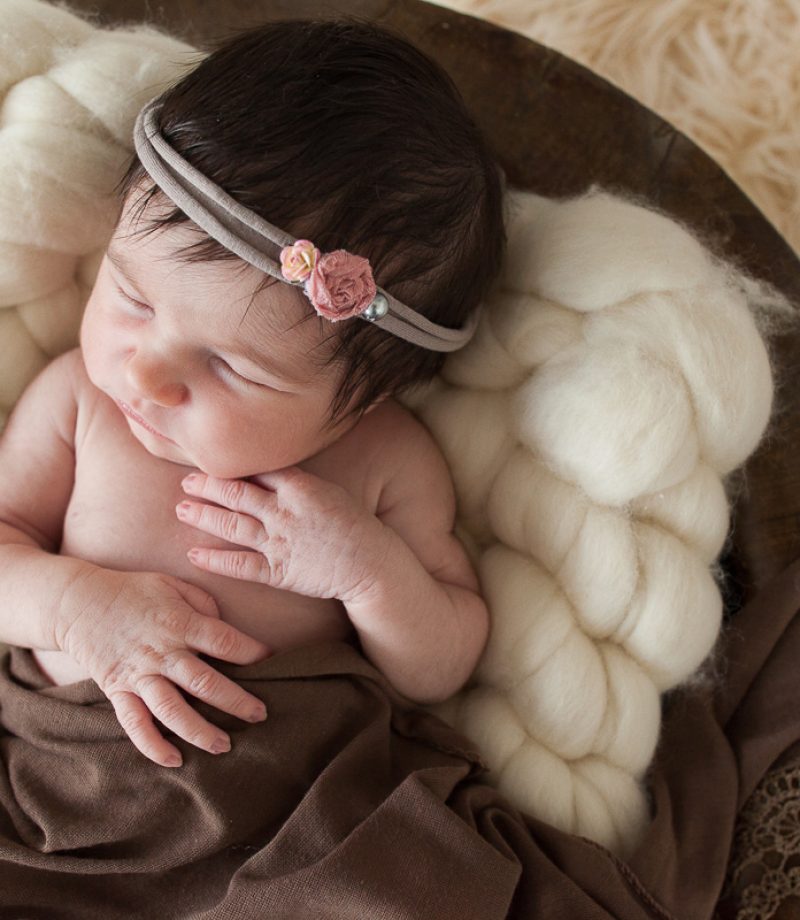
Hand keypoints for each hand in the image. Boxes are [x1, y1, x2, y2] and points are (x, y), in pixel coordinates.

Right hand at [54, 565, 270, 767]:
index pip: (223, 641)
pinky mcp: (118, 691)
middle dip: (235, 702)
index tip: (272, 660)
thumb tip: (223, 622)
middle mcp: (161, 652)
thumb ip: (203, 602)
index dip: (251, 652)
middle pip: (203, 682)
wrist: (78, 603)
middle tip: (260, 715)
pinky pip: (134, 724)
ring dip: (199, 731)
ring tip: (224, 746)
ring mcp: (139, 675)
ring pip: (171, 710)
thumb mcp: (171, 583)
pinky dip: (152, 745)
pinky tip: (174, 759)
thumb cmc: (133, 591)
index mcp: (179, 623)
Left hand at [176, 467, 388, 600]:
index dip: (230, 465)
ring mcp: (280, 542)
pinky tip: (194, 555)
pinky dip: (215, 560)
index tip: (210, 460)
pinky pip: (240, 565)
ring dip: (203, 516)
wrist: (372, 564)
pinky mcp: (279, 571)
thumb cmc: (354, 526)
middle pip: (237, 493)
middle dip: (207, 485)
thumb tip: (269, 473)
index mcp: (300, 487)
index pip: (256, 469)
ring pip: (232, 525)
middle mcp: (285, 512)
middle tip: (186, 481)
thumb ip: (298, 483)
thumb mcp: (330, 492)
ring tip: (182, 510)